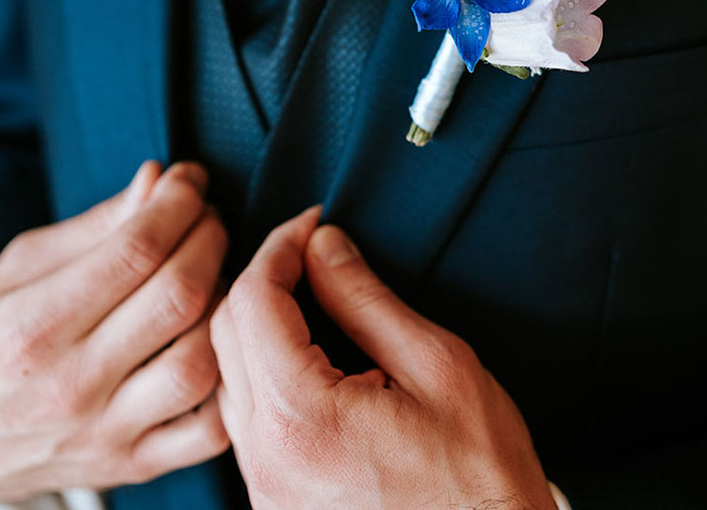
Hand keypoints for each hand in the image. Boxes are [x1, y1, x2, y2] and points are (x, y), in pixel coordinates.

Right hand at [0, 160, 230, 499]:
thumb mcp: (23, 267)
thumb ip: (97, 224)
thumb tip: (158, 180)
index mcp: (31, 326)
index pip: (135, 250)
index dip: (177, 203)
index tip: (189, 181)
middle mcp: (71, 385)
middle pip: (178, 297)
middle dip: (209, 238)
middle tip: (208, 218)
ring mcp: (107, 432)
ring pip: (200, 362)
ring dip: (223, 303)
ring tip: (213, 275)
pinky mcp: (135, 465)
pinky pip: (210, 431)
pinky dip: (230, 379)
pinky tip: (220, 340)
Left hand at [211, 207, 556, 509]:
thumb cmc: (481, 476)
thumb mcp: (437, 367)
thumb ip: (366, 299)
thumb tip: (324, 246)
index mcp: (302, 420)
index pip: (254, 301)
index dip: (280, 246)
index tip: (312, 224)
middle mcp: (266, 459)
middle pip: (225, 333)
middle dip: (264, 275)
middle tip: (309, 248)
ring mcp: (264, 488)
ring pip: (226, 373)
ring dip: (256, 320)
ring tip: (306, 289)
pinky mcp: (273, 502)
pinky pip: (244, 414)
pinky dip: (261, 365)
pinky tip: (303, 349)